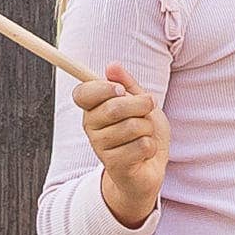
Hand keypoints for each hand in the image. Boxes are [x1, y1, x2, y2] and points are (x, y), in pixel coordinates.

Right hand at [74, 62, 167, 230]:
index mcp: (93, 109)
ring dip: (148, 129)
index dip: (103, 88)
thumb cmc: (142, 133)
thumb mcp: (140, 104)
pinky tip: (144, 153)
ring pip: (132, 126)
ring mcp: (100, 147)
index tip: (121, 89)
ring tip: (144, 136)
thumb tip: (112, 66)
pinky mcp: (113, 164)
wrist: (149, 168)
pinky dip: (151, 147)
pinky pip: (140, 145)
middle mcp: (91, 127)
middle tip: (147, 110)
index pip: (83, 92)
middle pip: (114, 107)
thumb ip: (128, 85)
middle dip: (141, 106)